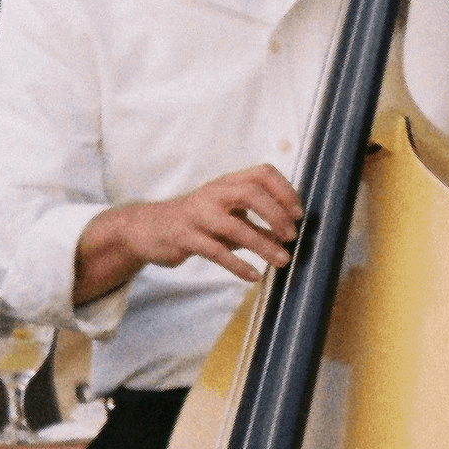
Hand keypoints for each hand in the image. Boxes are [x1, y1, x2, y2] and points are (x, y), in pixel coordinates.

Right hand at [88, 166, 300, 285]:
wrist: (149, 229)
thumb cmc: (199, 221)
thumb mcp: (230, 218)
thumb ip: (258, 225)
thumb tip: (290, 238)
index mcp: (228, 183)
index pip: (263, 173)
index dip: (285, 190)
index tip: (299, 213)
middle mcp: (213, 193)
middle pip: (251, 193)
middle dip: (276, 214)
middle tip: (292, 236)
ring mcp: (197, 214)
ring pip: (234, 227)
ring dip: (263, 245)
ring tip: (283, 260)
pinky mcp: (184, 237)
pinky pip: (215, 252)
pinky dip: (238, 265)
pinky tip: (253, 276)